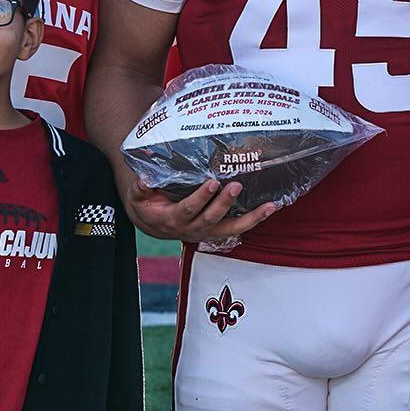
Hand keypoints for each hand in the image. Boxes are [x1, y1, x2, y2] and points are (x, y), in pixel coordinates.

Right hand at [124, 176, 278, 243]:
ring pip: (232, 228)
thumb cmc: (147, 204)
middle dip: (225, 202)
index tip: (212, 183)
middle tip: (236, 185)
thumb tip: (143, 179)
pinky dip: (255, 219)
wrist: (152, 223)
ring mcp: (208, 231)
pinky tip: (271, 208)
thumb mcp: (138, 197)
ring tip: (270, 206)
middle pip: (212, 218)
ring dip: (252, 218)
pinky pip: (238, 227)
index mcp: (173, 219)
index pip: (188, 209)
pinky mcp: (218, 231)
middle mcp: (193, 228)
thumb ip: (140, 188)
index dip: (200, 198)